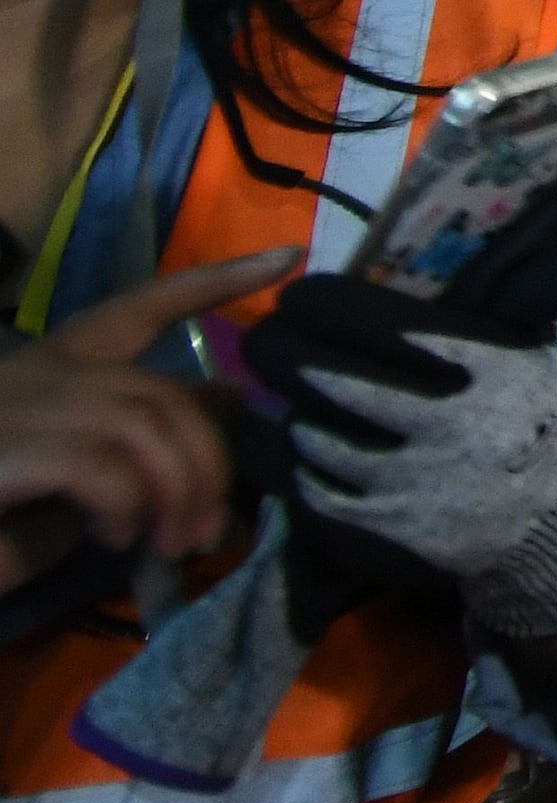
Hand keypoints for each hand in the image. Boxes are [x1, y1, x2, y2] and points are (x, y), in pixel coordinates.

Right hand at [0, 252, 295, 579]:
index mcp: (55, 370)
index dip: (212, 281)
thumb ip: (145, 437)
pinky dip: (126, 504)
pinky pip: (98, 464)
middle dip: (209, 462)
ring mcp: (14, 408)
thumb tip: (228, 399)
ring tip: (176, 543)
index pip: (140, 306)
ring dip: (179, 489)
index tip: (284, 259)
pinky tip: (119, 537)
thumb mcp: (87, 478)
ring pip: (142, 423)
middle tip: (215, 529)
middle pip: (161, 392)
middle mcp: (37, 374)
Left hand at [245, 160, 556, 638]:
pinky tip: (290, 443)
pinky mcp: (362, 531)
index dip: (316, 300)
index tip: (306, 295)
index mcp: (473, 359)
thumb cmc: (541, 412)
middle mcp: (429, 419)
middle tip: (276, 339)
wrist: (556, 523)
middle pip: (306, 366)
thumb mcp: (543, 334)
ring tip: (289, 391)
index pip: (355, 313)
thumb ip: (531, 264)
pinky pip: (289, 482)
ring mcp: (392, 481)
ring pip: (295, 424)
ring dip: (287, 404)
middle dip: (280, 347)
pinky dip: (281, 458)